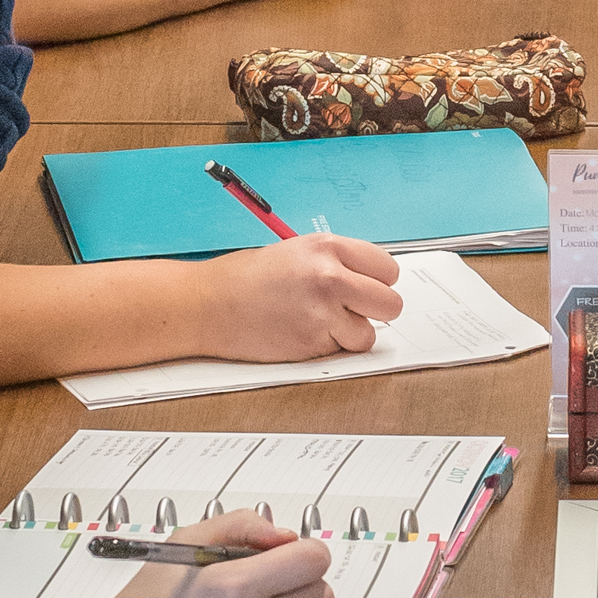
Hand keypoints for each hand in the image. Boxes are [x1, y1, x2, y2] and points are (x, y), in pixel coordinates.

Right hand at [190, 235, 406, 360]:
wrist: (208, 304)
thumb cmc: (247, 278)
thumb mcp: (297, 252)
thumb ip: (337, 264)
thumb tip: (372, 284)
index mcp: (328, 247)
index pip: (387, 268)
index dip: (378, 282)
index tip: (366, 288)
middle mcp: (330, 276)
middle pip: (390, 303)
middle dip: (375, 311)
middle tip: (351, 311)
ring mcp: (322, 311)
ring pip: (369, 334)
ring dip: (350, 334)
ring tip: (319, 322)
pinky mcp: (311, 342)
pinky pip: (341, 351)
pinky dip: (327, 348)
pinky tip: (301, 333)